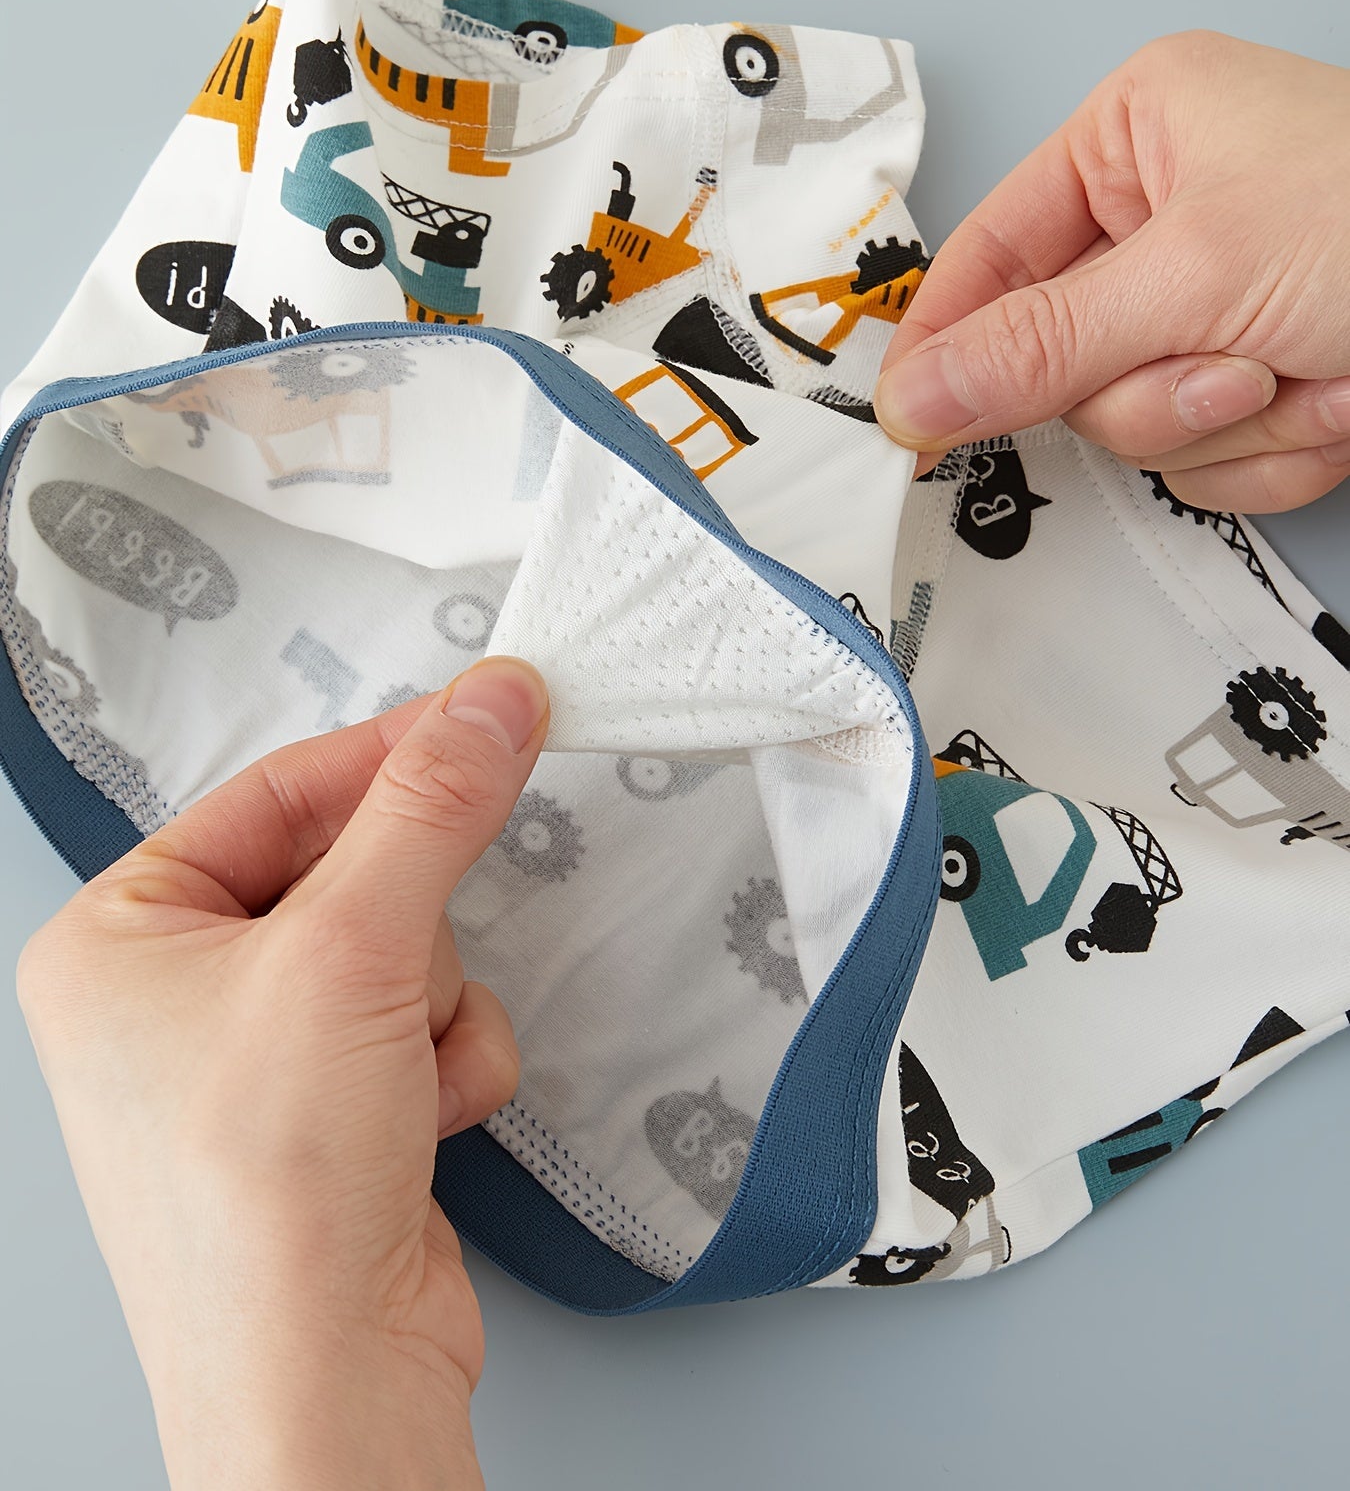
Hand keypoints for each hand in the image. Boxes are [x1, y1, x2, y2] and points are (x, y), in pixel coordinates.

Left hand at [15, 655, 549, 1490]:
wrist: (323, 1388)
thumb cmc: (263, 1200)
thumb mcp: (351, 952)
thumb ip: (431, 807)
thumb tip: (488, 704)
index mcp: (117, 938)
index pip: (273, 794)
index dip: (389, 756)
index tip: (487, 716)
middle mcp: (172, 997)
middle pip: (350, 872)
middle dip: (410, 927)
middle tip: (413, 956)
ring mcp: (254, 1061)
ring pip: (406, 948)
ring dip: (436, 1003)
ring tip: (398, 1075)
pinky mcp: (331, 1113)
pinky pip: (427, 1023)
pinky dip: (449, 1063)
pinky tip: (418, 1123)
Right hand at [873, 29, 1349, 512]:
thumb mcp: (1196, 274)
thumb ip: (1042, 347)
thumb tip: (915, 398)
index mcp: (1135, 138)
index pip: (991, 255)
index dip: (953, 344)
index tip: (917, 424)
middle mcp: (1166, 220)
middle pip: (1061, 361)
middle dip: (1150, 386)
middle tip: (1228, 363)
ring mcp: (1215, 309)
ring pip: (1135, 425)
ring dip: (1221, 424)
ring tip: (1302, 371)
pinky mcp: (1264, 381)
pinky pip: (1208, 461)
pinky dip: (1274, 452)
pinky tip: (1335, 401)